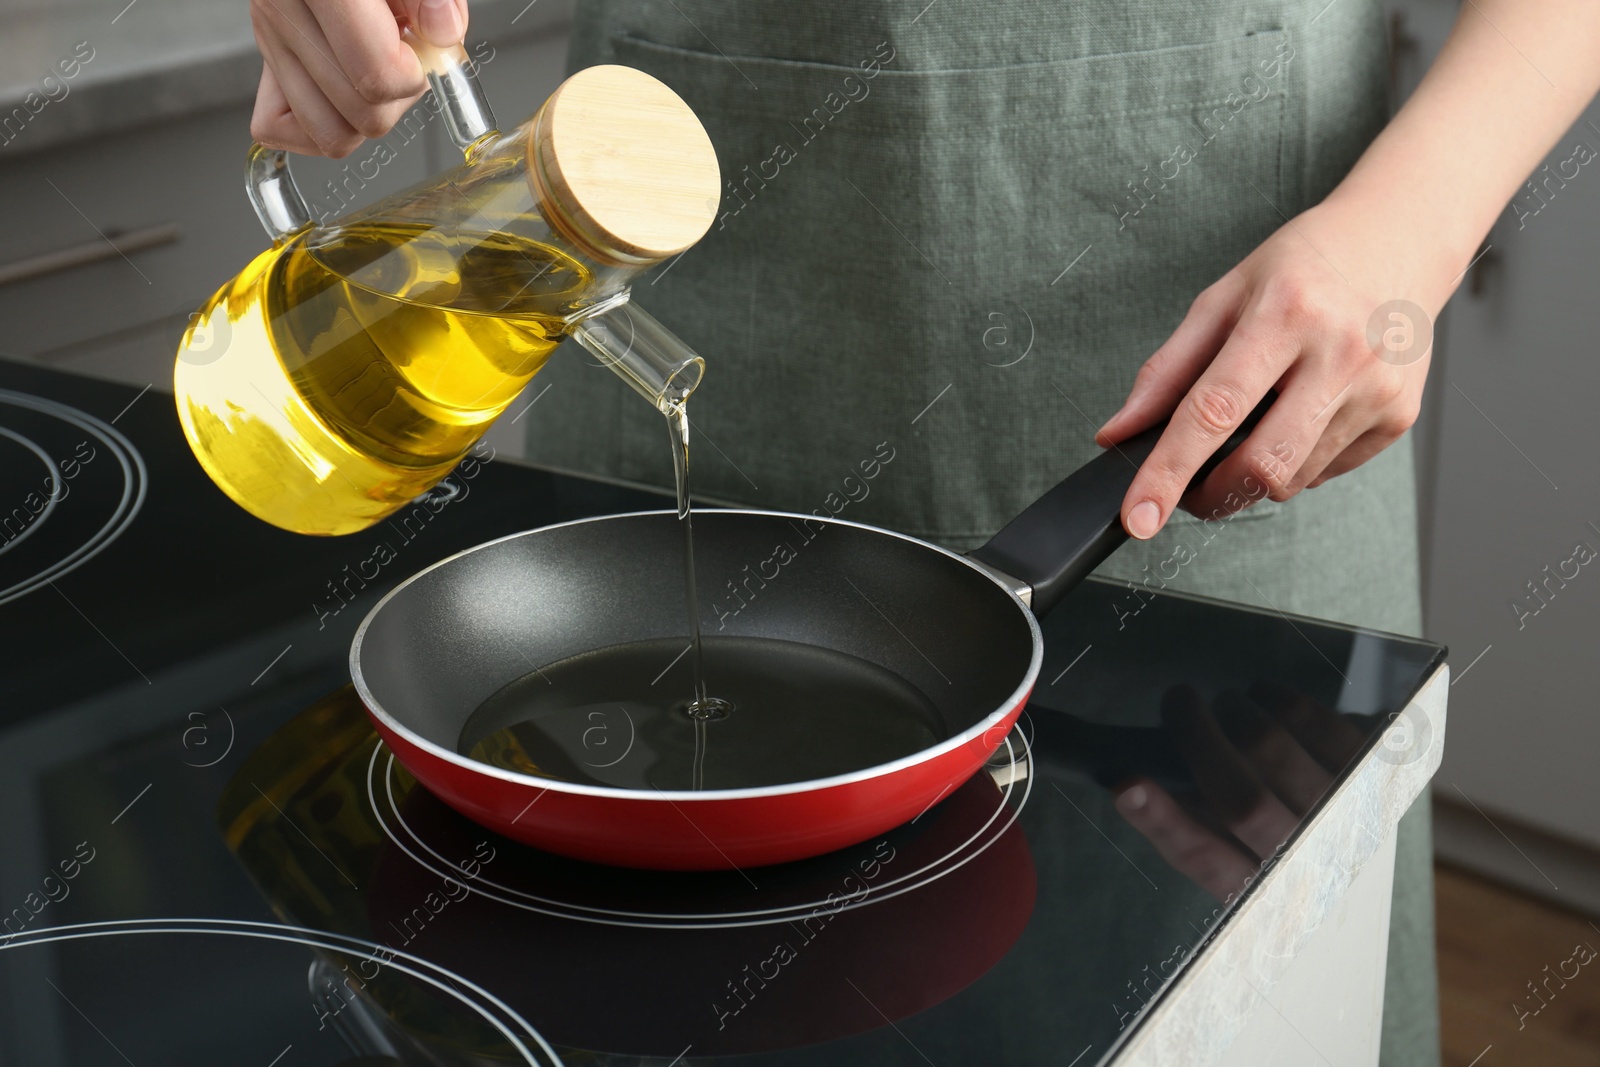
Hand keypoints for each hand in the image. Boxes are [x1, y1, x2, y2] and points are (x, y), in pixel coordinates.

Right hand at [249, 0, 468, 156]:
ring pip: (330, 134)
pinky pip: (278, 129)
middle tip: (406, 55)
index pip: (376, 76)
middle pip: (362, 115)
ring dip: (368, 116)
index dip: (415, 75)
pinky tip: (346, 91)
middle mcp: (284, 11)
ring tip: (378, 70)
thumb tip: (443, 33)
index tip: (425, 48)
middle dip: (401, 96)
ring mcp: (270, 38)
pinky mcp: (265, 58)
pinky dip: (319, 125)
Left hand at [1096, 195, 1447, 539]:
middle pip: (1260, 465)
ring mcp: (1379, 388)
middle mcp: (1340, 352)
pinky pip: (1326, 473)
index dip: (1168, 472)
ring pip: (1292, 479)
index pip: (1214, 411)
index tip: (1139, 516)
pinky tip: (1299, 417)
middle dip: (1210, 494)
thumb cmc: (1301, 269)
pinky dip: (1296, 463)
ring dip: (1254, 476)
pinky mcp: (1400, 416)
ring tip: (1254, 425)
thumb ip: (1165, 371)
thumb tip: (1117, 434)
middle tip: (1187, 489)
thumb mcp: (1221, 298)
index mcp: (1285, 312)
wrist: (1397, 241)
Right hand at [1112, 683, 1365, 899]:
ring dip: (1237, 710)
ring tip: (1228, 705)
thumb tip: (1129, 781)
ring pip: (1274, 748)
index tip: (1125, 784)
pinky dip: (1279, 698)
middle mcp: (1309, 860)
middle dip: (1196, 733)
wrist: (1371, 848)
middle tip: (1178, 701)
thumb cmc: (1282, 846)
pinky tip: (1267, 698)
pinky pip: (1316, 719)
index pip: (1206, 861)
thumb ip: (1189, 824)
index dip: (1162, 822)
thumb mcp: (1235, 855)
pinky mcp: (1377, 772)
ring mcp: (1349, 816)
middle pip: (1243, 800)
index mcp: (1261, 889)